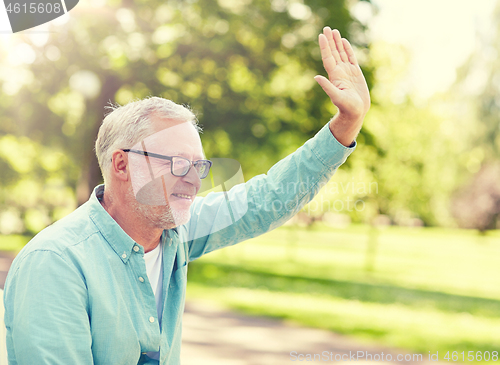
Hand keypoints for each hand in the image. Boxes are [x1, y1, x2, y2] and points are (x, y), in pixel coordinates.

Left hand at [314, 27, 369, 145]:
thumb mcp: (336, 96)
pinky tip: (344, 42)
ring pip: (341, 53)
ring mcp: (347, 72)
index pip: (328, 57)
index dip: (324, 47)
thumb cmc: (346, 107)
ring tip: (334, 31)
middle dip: (330, 41)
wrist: (356, 112)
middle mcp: (339, 72)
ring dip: (337, 42)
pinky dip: (347, 49)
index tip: (321, 35)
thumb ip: (327, 86)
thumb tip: (316, 77)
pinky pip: (351, 58)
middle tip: (326, 28)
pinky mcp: (355, 73)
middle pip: (333, 52)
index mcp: (334, 76)